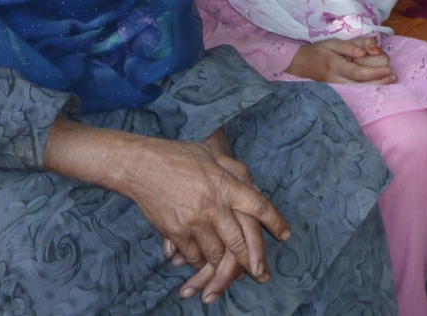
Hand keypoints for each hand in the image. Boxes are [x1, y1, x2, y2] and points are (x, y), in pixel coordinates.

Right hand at [121, 136, 289, 303]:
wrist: (140, 165)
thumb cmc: (177, 156)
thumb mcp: (212, 153)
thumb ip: (235, 169)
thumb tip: (254, 184)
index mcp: (225, 183)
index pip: (258, 206)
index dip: (275, 222)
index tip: (285, 235)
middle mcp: (213, 204)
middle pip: (240, 240)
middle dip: (253, 260)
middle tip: (261, 272)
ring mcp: (194, 220)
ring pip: (217, 253)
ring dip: (225, 266)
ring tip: (233, 274)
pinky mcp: (176, 232)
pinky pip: (194, 256)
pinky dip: (200, 263)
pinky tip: (203, 264)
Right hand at [286, 35, 395, 84]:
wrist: (298, 64)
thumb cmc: (317, 51)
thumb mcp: (331, 43)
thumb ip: (348, 47)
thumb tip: (363, 53)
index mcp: (334, 65)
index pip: (358, 73)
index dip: (375, 73)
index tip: (389, 69)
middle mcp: (335, 79)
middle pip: (361, 86)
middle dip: (380, 82)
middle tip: (394, 77)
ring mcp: (335, 88)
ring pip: (359, 92)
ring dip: (376, 88)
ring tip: (390, 82)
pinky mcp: (336, 92)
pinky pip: (354, 94)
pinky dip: (367, 91)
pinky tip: (377, 87)